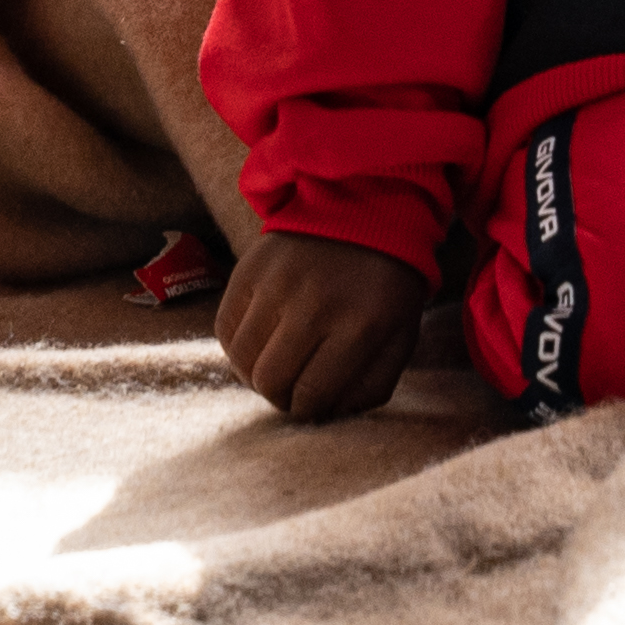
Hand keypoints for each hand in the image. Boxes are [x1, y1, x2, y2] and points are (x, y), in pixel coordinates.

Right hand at [215, 228, 431, 424]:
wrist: (365, 208)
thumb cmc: (386, 285)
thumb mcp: (399, 337)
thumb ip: (371, 386)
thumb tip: (329, 416)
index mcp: (360, 326)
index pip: (313, 395)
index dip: (308, 412)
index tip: (312, 404)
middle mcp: (314, 305)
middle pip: (271, 382)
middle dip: (281, 398)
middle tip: (292, 389)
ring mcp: (276, 284)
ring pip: (242, 360)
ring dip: (255, 375)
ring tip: (275, 366)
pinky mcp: (249, 268)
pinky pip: (224, 328)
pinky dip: (237, 347)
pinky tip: (259, 342)